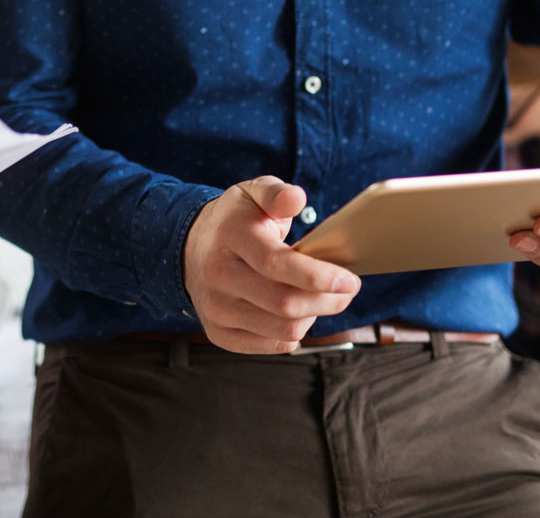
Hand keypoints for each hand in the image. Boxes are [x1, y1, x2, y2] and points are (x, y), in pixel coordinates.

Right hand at [183, 177, 360, 353]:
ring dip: (313, 316)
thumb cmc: (234, 221)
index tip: (349, 280)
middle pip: (284, 303)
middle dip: (327, 301)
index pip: (275, 264)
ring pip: (283, 330)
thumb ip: (277, 193)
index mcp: (229, 236)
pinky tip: (294, 313)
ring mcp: (215, 308)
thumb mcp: (253, 193)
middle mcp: (217, 275)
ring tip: (317, 298)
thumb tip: (296, 198)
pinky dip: (293, 334)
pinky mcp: (218, 333)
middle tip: (346, 290)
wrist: (190, 248)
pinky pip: (271, 345)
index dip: (317, 276)